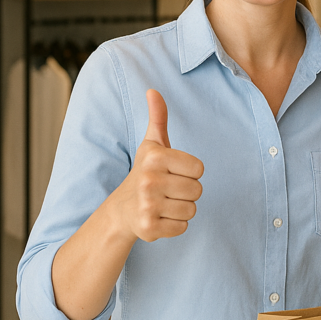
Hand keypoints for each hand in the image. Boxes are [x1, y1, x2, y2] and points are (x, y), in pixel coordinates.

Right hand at [106, 90, 204, 243]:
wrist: (121, 209)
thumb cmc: (146, 172)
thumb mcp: (152, 144)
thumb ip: (158, 118)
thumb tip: (153, 91)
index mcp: (155, 157)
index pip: (199, 169)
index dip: (190, 173)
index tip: (172, 172)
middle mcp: (148, 180)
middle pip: (198, 190)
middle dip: (187, 192)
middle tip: (167, 190)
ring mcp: (147, 205)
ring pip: (192, 210)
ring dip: (181, 209)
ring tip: (163, 203)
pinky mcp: (148, 228)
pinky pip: (183, 227)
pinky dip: (174, 225)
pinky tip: (159, 217)